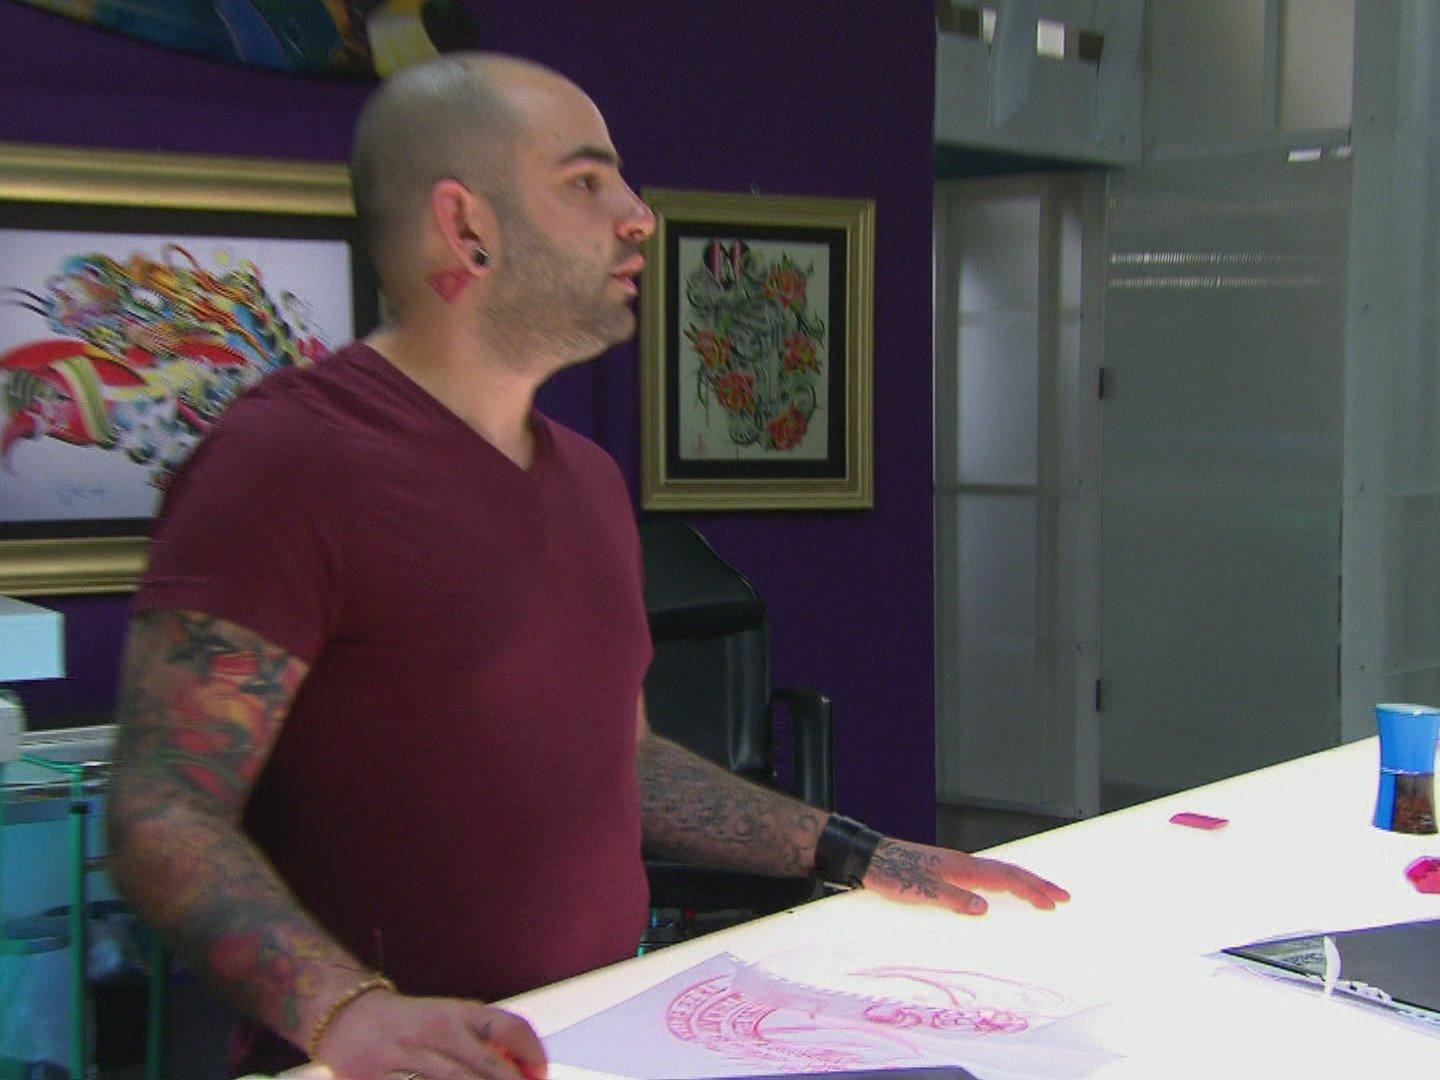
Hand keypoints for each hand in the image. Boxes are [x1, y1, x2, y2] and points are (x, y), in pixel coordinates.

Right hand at [315, 987, 546, 1079]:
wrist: (349, 1018)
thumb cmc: (410, 1024)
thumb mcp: (450, 1021)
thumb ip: (484, 1041)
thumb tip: (524, 1068)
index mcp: (459, 1014)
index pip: (510, 1027)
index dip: (533, 1054)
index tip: (542, 1074)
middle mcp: (438, 1032)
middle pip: (489, 1066)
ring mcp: (410, 1057)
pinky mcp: (383, 1078)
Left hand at [861, 838, 1069, 915]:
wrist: (870, 857)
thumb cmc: (892, 875)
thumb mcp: (920, 892)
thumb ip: (952, 899)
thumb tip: (984, 909)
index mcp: (962, 867)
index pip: (1006, 879)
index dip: (1031, 891)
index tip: (1054, 903)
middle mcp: (964, 862)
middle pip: (1010, 871)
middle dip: (1038, 884)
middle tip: (1064, 896)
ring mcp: (957, 863)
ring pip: (1000, 870)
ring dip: (1024, 881)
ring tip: (1044, 892)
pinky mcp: (949, 867)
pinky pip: (987, 873)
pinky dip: (1006, 879)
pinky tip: (1004, 888)